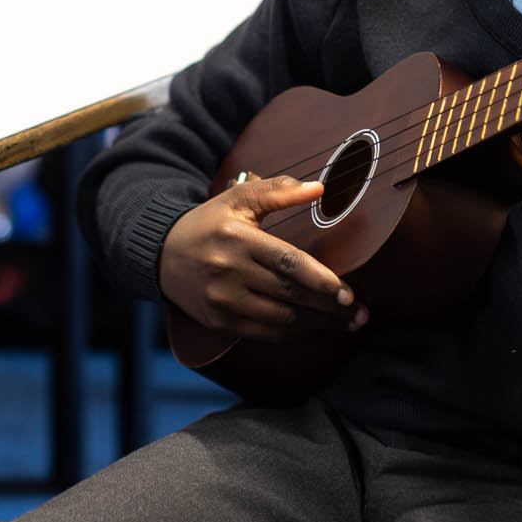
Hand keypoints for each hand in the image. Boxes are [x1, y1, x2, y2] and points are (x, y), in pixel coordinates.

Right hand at [159, 174, 366, 340]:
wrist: (162, 255)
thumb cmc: (209, 223)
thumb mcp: (238, 199)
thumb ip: (278, 191)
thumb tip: (319, 188)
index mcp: (238, 238)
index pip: (288, 263)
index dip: (321, 280)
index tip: (347, 292)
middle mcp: (229, 271)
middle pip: (290, 294)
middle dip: (329, 306)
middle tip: (358, 312)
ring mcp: (224, 300)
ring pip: (281, 319)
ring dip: (318, 324)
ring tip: (347, 323)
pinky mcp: (221, 321)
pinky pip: (266, 333)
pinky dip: (294, 333)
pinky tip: (315, 328)